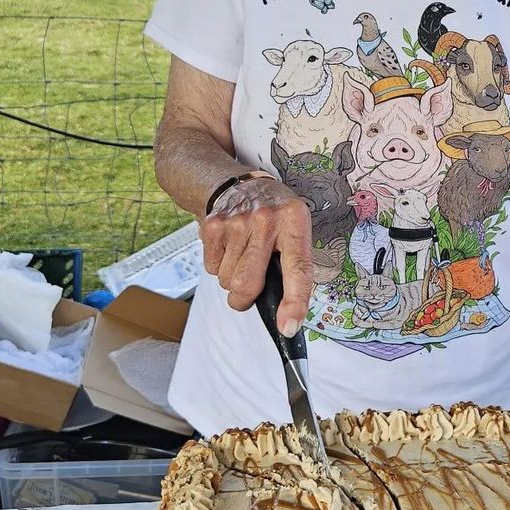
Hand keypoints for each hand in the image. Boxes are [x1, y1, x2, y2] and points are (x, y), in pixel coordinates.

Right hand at [200, 175, 313, 334]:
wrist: (236, 182)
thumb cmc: (273, 212)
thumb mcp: (294, 224)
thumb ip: (294, 261)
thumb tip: (288, 313)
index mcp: (294, 221)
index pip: (298, 268)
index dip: (294, 302)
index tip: (288, 327)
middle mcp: (266, 220)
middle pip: (247, 284)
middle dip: (245, 298)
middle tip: (251, 287)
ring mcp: (236, 222)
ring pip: (227, 282)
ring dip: (233, 280)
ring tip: (243, 255)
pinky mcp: (213, 226)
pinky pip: (211, 269)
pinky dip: (219, 267)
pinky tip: (229, 247)